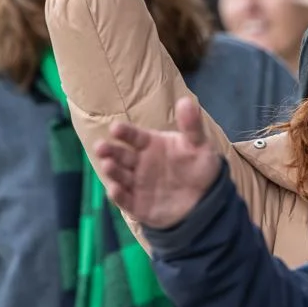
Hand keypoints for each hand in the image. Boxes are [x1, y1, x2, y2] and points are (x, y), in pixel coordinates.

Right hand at [94, 96, 221, 229]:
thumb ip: (191, 125)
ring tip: (107, 165)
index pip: (133, 136)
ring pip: (120, 176)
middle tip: (100, 147)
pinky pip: (125, 200)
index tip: (115, 128)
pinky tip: (114, 189)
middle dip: (109, 151)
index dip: (124, 132)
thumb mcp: (198, 145)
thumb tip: (186, 101)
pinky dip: (118, 196)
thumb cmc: (199, 167)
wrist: (207, 200)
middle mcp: (139, 163)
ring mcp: (137, 184)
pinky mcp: (138, 205)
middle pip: (121, 155)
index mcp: (150, 144)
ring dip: (112, 170)